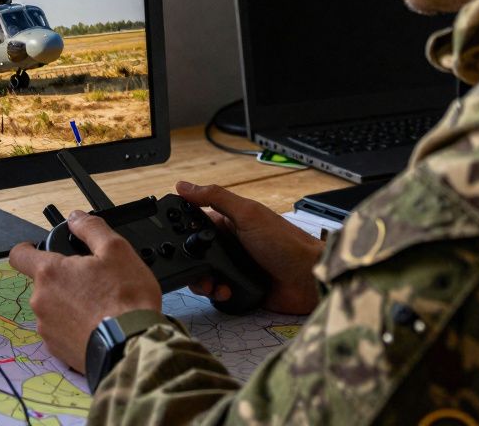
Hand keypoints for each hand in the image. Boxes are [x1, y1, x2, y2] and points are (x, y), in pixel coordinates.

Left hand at [9, 210, 162, 370]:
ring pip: (53, 308)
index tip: (36, 248)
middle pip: (44, 283)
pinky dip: (75, 326)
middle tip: (92, 281)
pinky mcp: (58, 350)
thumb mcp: (116, 250)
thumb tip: (76, 218)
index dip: (27, 248)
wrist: (133, 347)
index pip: (19, 255)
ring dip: (70, 304)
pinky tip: (97, 326)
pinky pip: (62, 331)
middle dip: (64, 279)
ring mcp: (48, 329)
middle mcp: (41, 302)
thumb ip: (91, 229)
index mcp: (50, 274)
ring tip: (99, 306)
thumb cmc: (125, 300)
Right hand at [177, 181, 322, 313]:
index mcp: (230, 221)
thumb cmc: (285, 242)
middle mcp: (230, 243)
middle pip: (195, 251)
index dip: (182, 229)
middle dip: (189, 261)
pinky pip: (217, 291)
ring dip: (202, 280)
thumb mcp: (248, 214)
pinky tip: (225, 291)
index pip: (196, 221)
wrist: (309, 280)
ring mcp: (235, 266)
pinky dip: (216, 293)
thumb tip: (184, 185)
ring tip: (210, 284)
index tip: (170, 236)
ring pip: (203, 273)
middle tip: (193, 266)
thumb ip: (215, 198)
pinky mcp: (239, 287)